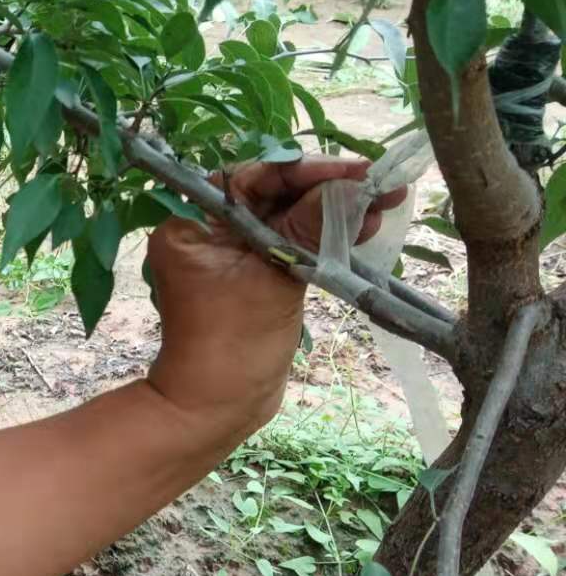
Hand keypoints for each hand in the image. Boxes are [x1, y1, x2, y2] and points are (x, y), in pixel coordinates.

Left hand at [145, 158, 406, 434]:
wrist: (217, 405)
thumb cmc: (232, 343)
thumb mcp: (274, 277)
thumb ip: (308, 228)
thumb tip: (351, 185)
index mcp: (191, 223)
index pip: (253, 179)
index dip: (307, 171)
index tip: (356, 170)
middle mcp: (206, 230)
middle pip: (272, 194)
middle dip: (327, 188)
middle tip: (381, 183)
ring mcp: (231, 253)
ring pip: (287, 217)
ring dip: (333, 211)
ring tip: (384, 203)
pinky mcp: (254, 273)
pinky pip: (290, 243)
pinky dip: (324, 236)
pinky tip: (364, 227)